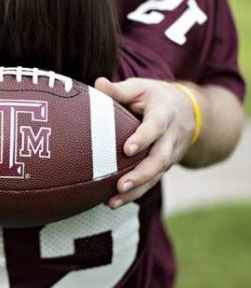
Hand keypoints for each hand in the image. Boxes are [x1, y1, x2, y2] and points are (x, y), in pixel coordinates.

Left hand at [95, 77, 194, 206]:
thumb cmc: (156, 97)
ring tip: (113, 202)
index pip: (155, 127)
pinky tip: (114, 202)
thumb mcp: (141, 88)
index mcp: (164, 114)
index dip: (143, 138)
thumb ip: (120, 90)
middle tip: (121, 185)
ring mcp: (170, 154)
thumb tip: (98, 84)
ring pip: (156, 175)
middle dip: (142, 174)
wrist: (190, 112)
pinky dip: (135, 194)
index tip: (127, 149)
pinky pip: (152, 182)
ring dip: (136, 190)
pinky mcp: (164, 166)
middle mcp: (171, 137)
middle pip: (160, 159)